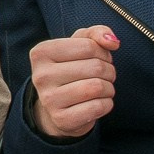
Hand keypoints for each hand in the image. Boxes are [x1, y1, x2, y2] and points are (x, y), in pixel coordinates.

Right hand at [28, 25, 118, 139]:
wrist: (58, 108)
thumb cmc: (71, 69)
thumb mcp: (79, 45)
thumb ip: (96, 34)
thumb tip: (112, 41)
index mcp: (41, 52)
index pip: (89, 46)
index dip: (102, 52)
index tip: (97, 59)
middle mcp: (41, 75)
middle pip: (96, 67)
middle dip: (109, 71)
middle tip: (103, 76)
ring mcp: (49, 99)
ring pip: (98, 87)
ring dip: (109, 88)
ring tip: (101, 89)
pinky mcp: (62, 119)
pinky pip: (98, 107)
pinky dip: (107, 104)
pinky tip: (98, 102)